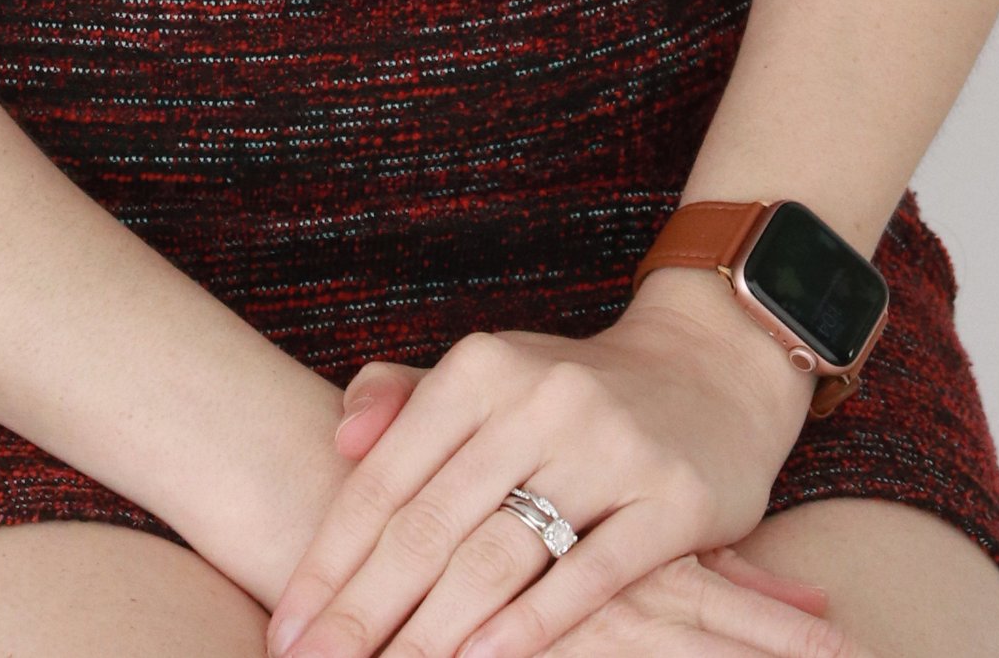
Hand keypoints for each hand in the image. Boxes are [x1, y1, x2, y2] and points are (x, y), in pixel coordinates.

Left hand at [264, 279, 860, 657]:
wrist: (711, 368)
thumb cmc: (572, 391)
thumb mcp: (489, 376)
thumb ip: (404, 400)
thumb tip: (340, 437)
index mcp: (483, 368)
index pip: (387, 477)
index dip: (331, 560)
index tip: (287, 630)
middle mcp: (541, 398)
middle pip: (432, 525)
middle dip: (364, 613)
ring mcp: (609, 447)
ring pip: (500, 557)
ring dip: (433, 633)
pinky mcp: (671, 498)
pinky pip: (588, 577)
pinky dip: (530, 628)